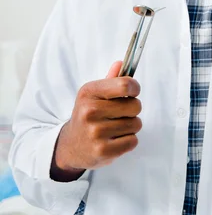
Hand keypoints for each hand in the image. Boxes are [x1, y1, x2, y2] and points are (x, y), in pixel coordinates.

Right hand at [51, 61, 141, 180]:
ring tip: (117, 127)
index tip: (133, 91)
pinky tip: (116, 139)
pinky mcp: (102, 151)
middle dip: (133, 109)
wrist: (71, 145)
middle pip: (135, 105)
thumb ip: (110, 79)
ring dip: (131, 125)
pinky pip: (133, 141)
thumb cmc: (88, 115)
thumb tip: (121, 63)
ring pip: (136, 124)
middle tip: (121, 113)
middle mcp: (90, 111)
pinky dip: (129, 140)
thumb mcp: (93, 94)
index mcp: (89, 92)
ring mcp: (96, 133)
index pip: (124, 85)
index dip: (135, 88)